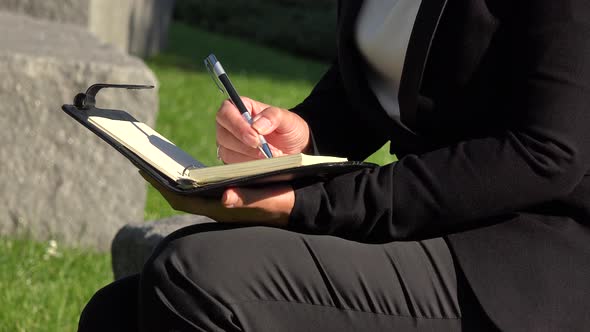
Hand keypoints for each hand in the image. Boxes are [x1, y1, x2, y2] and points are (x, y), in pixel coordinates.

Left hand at [140, 171, 293, 226]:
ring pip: (188, 193)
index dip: (163, 186)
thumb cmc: (286, 202)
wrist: (298, 206)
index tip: (144, 170)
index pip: (184, 200)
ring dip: (174, 180)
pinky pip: (198, 190)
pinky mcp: (226, 199)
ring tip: (160, 162)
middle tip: (144, 162)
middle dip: (162, 181)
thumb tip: (226, 198)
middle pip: (181, 196)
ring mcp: (220, 204)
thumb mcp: (271, 198)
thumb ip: (249, 199)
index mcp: (223, 209)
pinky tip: (186, 167)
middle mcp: (217, 208)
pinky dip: (188, 179)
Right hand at [216, 97, 310, 162]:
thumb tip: (256, 126)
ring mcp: (228, 145)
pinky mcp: (232, 161)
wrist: (295, 147)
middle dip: (246, 146)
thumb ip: (272, 116)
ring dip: (250, 157)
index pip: (225, 113)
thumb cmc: (288, 128)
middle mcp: (229, 126)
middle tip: (266, 150)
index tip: (255, 136)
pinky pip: (234, 166)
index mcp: (239, 108)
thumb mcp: (286, 118)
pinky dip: (250, 167)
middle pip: (223, 136)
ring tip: (270, 157)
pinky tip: (264, 164)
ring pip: (227, 153)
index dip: (237, 126)